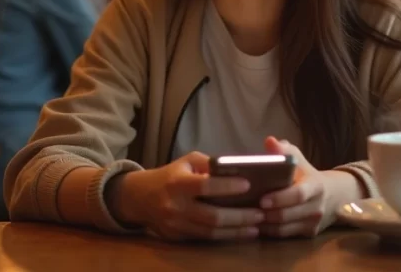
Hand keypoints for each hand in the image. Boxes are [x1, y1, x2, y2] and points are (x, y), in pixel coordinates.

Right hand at [116, 151, 263, 240]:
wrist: (139, 198)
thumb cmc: (170, 175)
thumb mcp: (186, 162)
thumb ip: (209, 164)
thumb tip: (237, 169)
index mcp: (177, 183)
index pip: (205, 186)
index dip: (227, 186)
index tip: (249, 185)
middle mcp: (176, 206)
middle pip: (212, 216)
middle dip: (239, 217)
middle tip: (260, 213)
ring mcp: (176, 225)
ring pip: (210, 232)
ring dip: (236, 231)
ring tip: (256, 227)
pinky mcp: (177, 238)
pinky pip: (204, 239)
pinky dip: (224, 236)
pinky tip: (240, 233)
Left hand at [258, 137, 361, 237]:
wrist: (334, 195)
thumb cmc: (308, 175)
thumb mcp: (300, 160)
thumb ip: (285, 151)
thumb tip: (270, 141)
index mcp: (315, 186)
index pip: (298, 194)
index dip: (280, 198)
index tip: (262, 199)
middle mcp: (316, 207)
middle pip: (288, 215)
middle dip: (268, 214)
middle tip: (248, 210)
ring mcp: (313, 223)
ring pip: (284, 229)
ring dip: (265, 224)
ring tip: (248, 217)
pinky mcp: (309, 234)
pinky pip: (285, 235)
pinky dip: (269, 231)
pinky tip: (256, 224)